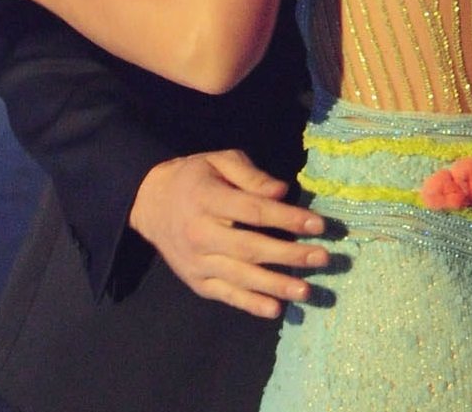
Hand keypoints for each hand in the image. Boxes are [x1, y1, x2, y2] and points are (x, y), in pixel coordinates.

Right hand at [128, 149, 328, 318]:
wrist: (149, 203)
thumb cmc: (194, 179)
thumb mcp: (218, 162)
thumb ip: (250, 175)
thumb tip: (282, 192)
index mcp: (206, 198)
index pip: (252, 211)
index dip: (287, 218)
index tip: (319, 224)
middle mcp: (199, 232)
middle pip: (250, 247)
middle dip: (289, 254)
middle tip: (322, 258)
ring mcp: (196, 261)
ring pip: (240, 276)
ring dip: (275, 285)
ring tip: (306, 291)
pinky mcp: (196, 281)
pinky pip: (226, 295)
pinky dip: (250, 304)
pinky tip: (275, 309)